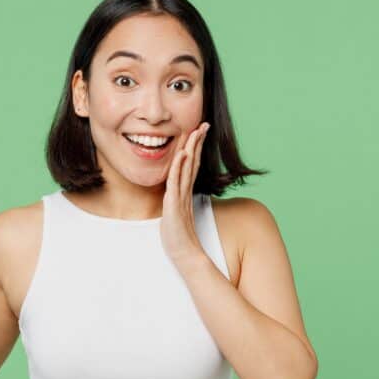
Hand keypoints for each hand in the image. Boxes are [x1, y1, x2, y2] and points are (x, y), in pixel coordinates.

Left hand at [160, 121, 209, 261]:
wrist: (184, 254)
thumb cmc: (178, 237)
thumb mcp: (176, 214)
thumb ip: (177, 203)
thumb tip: (174, 196)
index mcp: (185, 193)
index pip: (191, 165)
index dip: (195, 148)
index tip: (199, 133)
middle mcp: (185, 192)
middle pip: (192, 162)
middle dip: (197, 142)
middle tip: (203, 124)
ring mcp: (181, 197)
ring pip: (186, 168)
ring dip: (191, 149)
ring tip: (195, 131)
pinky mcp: (174, 205)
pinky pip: (176, 182)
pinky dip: (178, 168)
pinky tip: (181, 154)